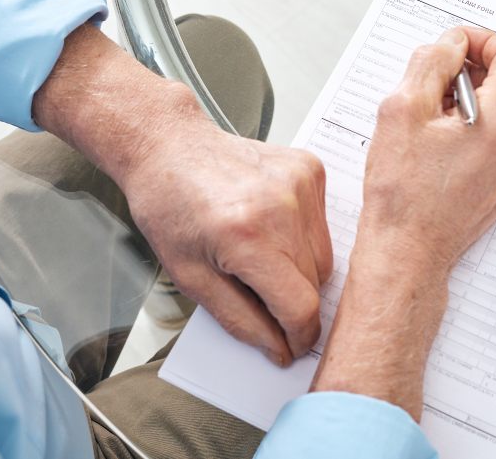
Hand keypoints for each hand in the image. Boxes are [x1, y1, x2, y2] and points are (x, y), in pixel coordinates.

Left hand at [31, 25, 332, 366]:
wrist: (170, 147)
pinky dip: (303, 237)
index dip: (298, 336)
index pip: (300, 306)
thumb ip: (239, 320)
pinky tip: (270, 226)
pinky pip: (322, 225)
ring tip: (259, 254)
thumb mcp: (189, 278)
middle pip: (316, 283)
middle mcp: (281, 206)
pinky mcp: (310, 169)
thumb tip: (279, 348)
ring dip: (300, 270)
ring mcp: (300, 183)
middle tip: (259, 295)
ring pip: (325, 256)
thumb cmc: (171, 207)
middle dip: (293, 303)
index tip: (290, 346)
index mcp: (246, 236)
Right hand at [356, 26, 495, 276]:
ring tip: (438, 114)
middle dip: (480, 67)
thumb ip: (432, 62)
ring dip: (480, 95)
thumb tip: (452, 44)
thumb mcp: (403, 109)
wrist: (408, 250)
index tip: (455, 48)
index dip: (484, 41)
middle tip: (440, 79)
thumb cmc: (402, 191)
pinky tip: (447, 139)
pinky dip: (484, 123)